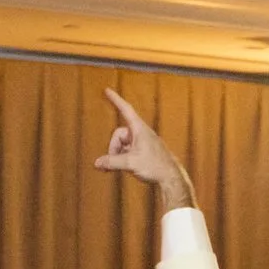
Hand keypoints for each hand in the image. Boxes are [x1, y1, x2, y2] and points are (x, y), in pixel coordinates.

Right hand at [93, 89, 193, 209]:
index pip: (125, 109)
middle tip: (113, 163)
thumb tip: (97, 163)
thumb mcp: (130, 163)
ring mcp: (142, 142)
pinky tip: (125, 168)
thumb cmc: (155, 166)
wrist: (171, 177)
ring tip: (122, 167)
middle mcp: (141, 133)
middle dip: (113, 148)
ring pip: (122, 144)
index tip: (107, 90)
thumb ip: (112, 162)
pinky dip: (123, 158)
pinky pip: (128, 151)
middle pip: (119, 134)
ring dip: (118, 155)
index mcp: (139, 129)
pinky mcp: (144, 151)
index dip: (115, 100)